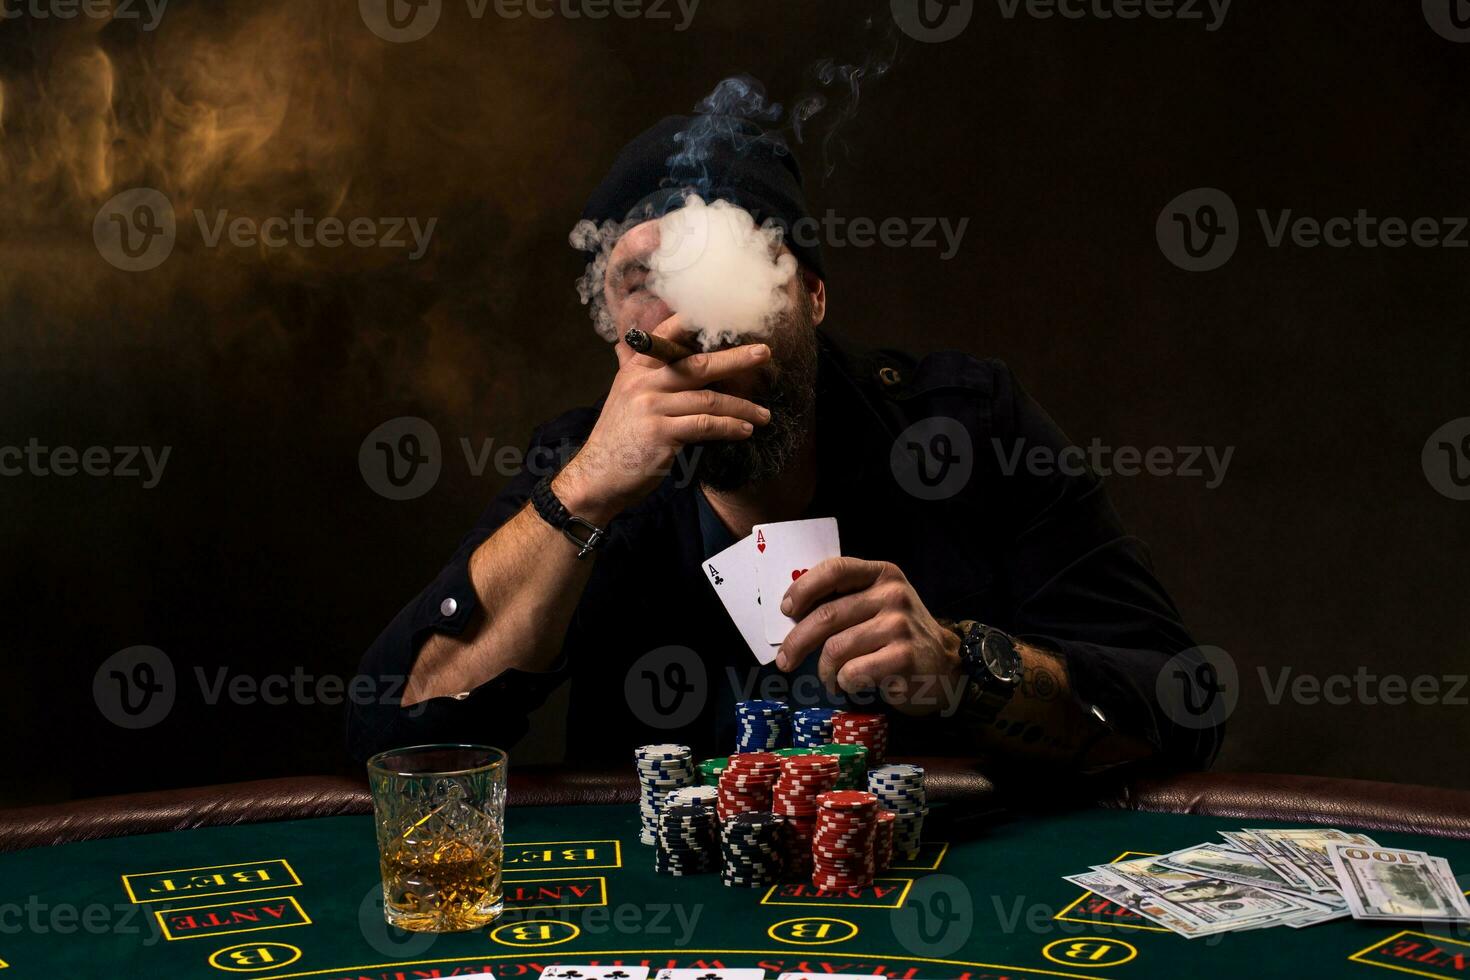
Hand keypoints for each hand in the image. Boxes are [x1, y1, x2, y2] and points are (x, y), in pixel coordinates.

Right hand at [553, 312, 770, 522]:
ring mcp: (651, 407)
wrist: (597, 475)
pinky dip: (729, 427)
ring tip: (763, 415)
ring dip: (742, 407)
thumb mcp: (626, 397)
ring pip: (709, 399)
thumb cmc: (619, 438)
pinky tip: (744, 430)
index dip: (696, 322)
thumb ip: (644, 374)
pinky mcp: (661, 433)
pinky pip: (705, 425)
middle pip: (698, 363)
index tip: (729, 317)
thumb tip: (655, 350)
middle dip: (736, 358)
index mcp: (635, 368)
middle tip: (764, 354)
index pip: (667, 334)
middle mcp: (643, 382)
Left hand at [774, 558, 964, 716]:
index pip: (835, 570)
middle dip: (797, 642)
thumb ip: (844, 601)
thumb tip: (791, 615)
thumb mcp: (877, 604)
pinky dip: (843, 683)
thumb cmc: (898, 634)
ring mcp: (900, 625)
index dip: (804, 588)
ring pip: (836, 648)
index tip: (786, 609)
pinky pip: (853, 672)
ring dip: (824, 671)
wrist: (945, 664)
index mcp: (882, 574)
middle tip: (786, 661)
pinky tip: (850, 685)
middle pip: (827, 615)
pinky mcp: (904, 657)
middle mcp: (892, 595)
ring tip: (829, 679)